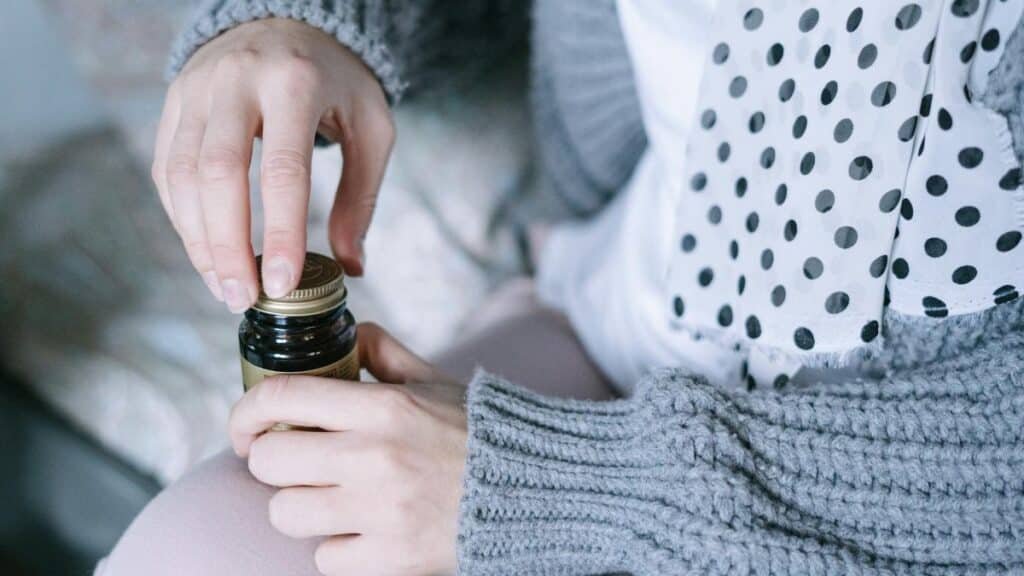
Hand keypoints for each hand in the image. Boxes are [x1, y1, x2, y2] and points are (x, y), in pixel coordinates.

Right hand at [152, 18, 394, 311]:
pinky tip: (205, 251)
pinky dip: (182, 218)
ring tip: (224, 287)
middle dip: (227, 247)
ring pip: (180, 175)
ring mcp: (197, 89)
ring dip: (198, 241)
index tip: (280, 284)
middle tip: (243, 298)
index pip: (282, 169)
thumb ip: (361, 197)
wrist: (288, 23)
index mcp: (295, 84)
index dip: (279, 233)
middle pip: (218, 174)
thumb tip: (351, 267)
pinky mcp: (173, 103)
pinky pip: (165, 169)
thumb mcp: (370, 129)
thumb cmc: (336, 82)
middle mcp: (237, 81)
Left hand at [230, 323, 466, 575]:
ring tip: (328, 497)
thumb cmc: (481, 434)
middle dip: (271, 459)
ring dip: (299, 505)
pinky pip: (325, 557)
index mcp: (384, 407)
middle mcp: (376, 458)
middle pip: (269, 460)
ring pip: (286, 512)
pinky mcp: (390, 558)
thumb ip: (385, 354)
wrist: (535, 492)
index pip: (281, 398)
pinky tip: (363, 529)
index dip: (246, 411)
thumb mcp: (436, 381)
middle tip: (294, 461)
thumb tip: (347, 333)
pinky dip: (337, 546)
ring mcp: (381, 512)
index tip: (246, 426)